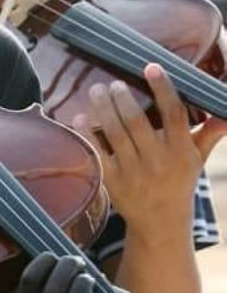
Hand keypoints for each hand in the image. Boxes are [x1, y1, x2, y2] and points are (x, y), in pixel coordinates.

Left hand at [72, 64, 226, 241]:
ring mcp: (134, 173)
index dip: (163, 89)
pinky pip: (98, 153)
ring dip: (103, 109)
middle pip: (137, 123)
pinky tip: (80, 117)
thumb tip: (226, 114)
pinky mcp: (114, 182)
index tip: (151, 67)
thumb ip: (209, 133)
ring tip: (96, 90)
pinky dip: (88, 134)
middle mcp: (158, 161)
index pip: (174, 114)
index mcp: (181, 152)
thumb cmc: (179, 183)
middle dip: (123, 98)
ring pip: (116, 134)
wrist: (161, 225)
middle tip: (113, 83)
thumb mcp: (197, 159)